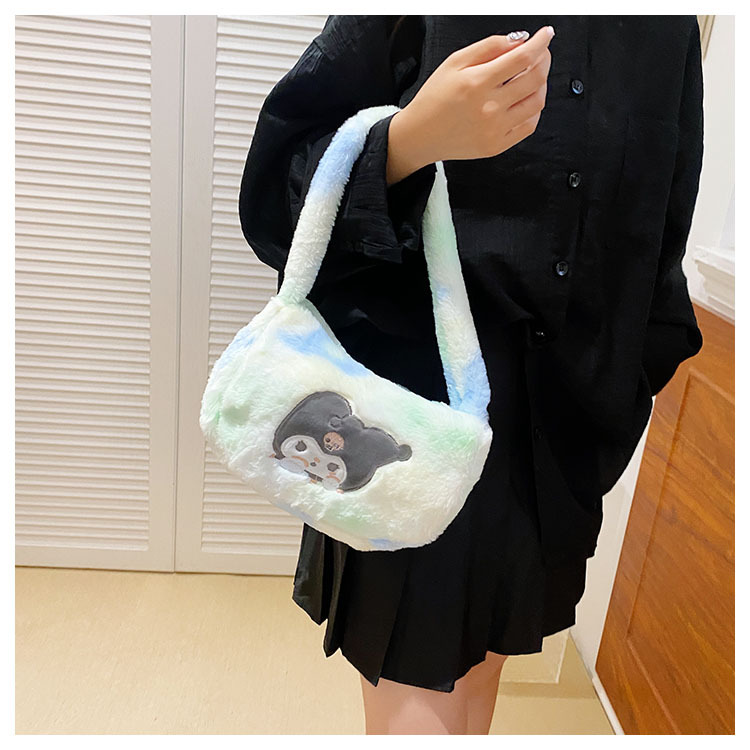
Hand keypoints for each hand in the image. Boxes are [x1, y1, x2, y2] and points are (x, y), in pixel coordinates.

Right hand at [386, 25, 553, 183]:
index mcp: (477, 83)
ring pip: (537, 102)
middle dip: (544, 60)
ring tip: (531, 77)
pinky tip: (525, 100)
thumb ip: (488, 47)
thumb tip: (519, 41)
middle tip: (540, 53)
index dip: (541, 42)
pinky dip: (534, 109)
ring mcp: (494, 130)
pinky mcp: (496, 146)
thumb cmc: (434, 99)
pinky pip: (529, 126)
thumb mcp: (454, 63)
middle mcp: (488, 108)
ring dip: (541, 84)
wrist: (421, 135)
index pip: (523, 57)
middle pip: (535, 78)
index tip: (545, 35)